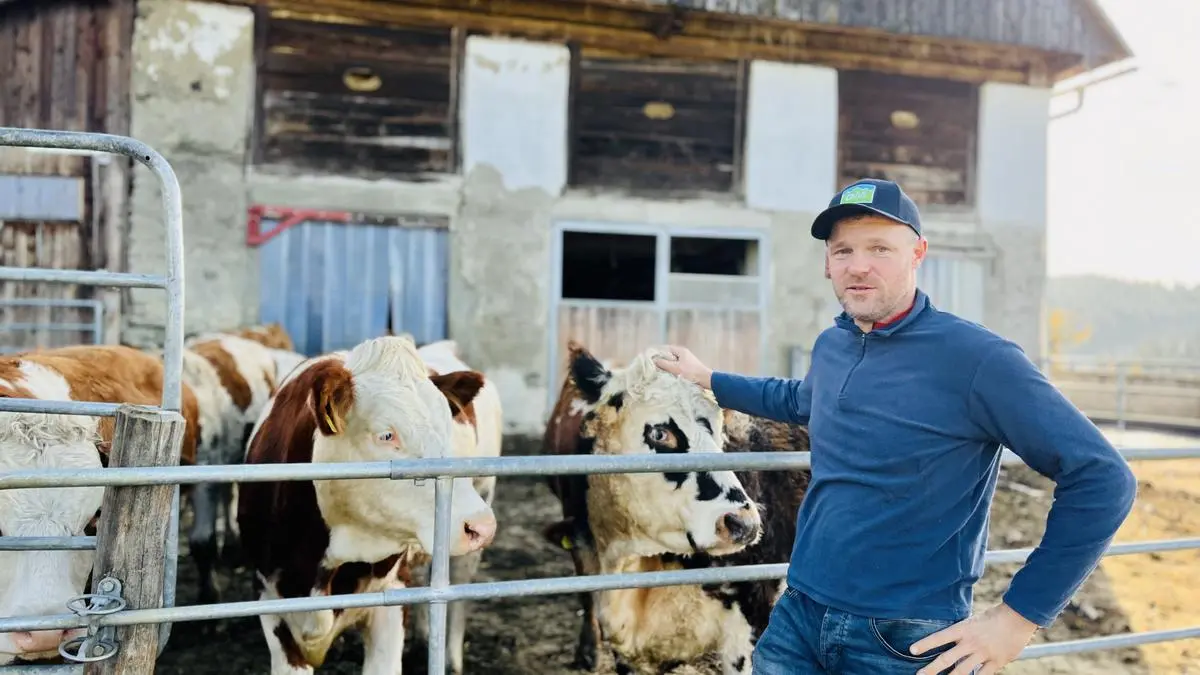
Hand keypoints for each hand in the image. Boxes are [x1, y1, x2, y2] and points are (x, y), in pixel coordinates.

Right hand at [652, 345, 713, 389]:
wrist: (705, 380)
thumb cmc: (691, 372)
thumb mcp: (675, 368)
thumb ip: (664, 364)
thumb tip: (654, 361)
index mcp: (681, 351)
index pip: (666, 348)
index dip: (658, 352)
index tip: (651, 358)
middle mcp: (684, 354)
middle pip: (669, 355)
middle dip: (662, 360)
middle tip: (654, 366)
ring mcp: (686, 361)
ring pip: (673, 362)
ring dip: (667, 366)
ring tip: (660, 371)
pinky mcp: (688, 368)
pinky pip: (677, 367)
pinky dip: (672, 370)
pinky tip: (668, 375)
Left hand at [912, 603, 1037, 674]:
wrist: (1017, 618)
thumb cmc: (993, 618)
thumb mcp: (973, 621)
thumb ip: (962, 634)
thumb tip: (949, 643)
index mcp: (964, 629)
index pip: (940, 637)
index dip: (925, 644)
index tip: (912, 650)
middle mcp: (971, 642)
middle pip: (947, 659)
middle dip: (931, 669)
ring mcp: (983, 653)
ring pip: (962, 671)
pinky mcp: (996, 662)